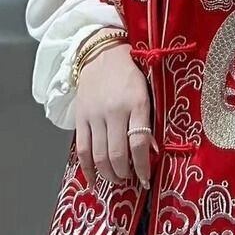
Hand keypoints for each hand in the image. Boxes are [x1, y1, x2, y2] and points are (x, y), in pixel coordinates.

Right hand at [74, 31, 155, 189]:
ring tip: (116, 179)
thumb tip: (153, 151)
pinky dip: (87, 168)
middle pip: (116, 153)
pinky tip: (93, 180)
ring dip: (108, 173)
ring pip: (99, 155)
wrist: (102, 54)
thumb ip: (150, 120)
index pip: (138, 143)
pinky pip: (82, 149)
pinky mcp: (80, 117)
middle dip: (124, 173)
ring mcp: (94, 115)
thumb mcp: (148, 93)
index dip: (142, 166)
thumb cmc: (131, 74)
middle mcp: (114, 111)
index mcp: (136, 103)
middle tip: (129, 179)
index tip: (146, 179)